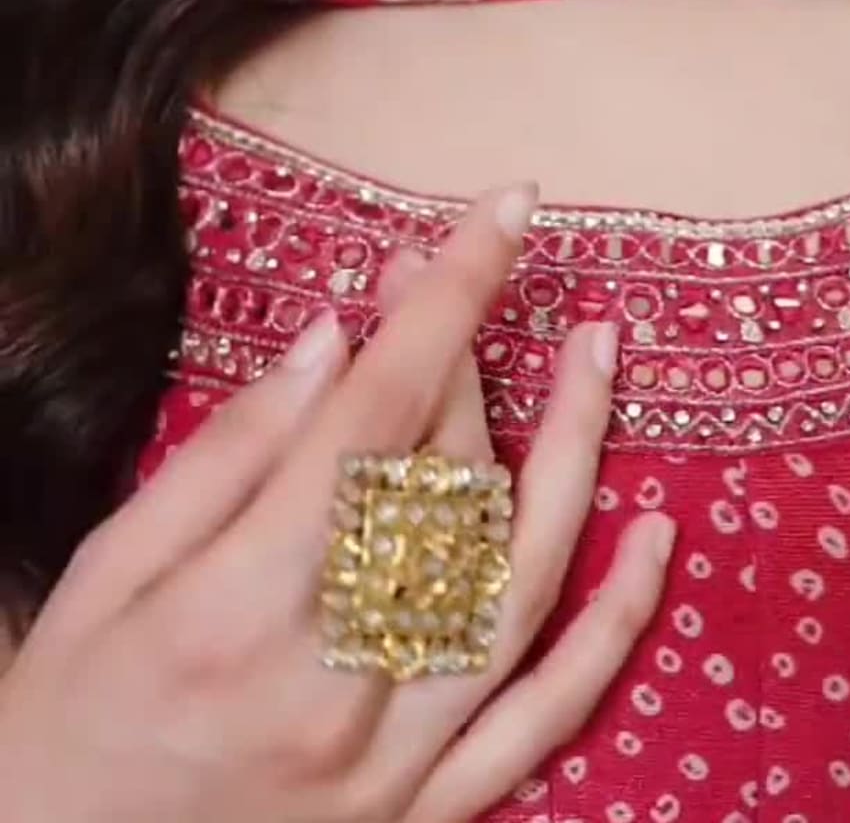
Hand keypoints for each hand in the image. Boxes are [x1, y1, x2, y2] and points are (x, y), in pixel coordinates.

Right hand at [0, 185, 675, 822]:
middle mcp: (337, 682)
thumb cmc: (67, 719)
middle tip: (457, 275)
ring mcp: (400, 754)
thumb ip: (223, 459)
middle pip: (442, 479)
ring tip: (601, 352)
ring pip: (522, 579)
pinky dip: (615, 621)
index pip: (375, 415)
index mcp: (238, 611)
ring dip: (576, 451)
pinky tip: (654, 534)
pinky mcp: (434, 803)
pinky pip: (551, 709)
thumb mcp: (108, 575)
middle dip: (461, 354)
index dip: (447, 300)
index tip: (503, 214)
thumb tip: (326, 348)